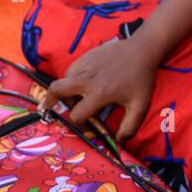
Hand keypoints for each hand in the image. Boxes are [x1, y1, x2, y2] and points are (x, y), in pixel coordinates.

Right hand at [38, 34, 157, 140]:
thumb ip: (129, 127)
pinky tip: (81, 84)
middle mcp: (87, 79)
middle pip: (56, 90)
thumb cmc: (141, 79)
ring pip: (62, 80)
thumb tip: (118, 141)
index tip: (84, 124)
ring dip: (64, 91)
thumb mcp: (140, 106)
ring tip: (74, 98)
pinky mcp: (86, 56)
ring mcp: (85, 65)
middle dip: (50, 102)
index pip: (76, 114)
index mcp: (99, 93)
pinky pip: (70, 70)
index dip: (78, 123)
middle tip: (50, 109)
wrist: (141, 51)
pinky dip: (70, 79)